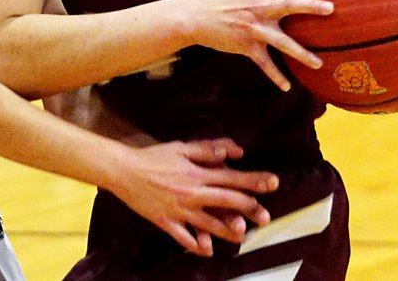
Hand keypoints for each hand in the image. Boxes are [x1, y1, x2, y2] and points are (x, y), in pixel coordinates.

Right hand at [112, 138, 276, 256]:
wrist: (124, 171)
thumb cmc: (155, 157)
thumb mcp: (182, 147)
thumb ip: (208, 150)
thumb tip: (233, 153)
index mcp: (196, 173)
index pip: (231, 177)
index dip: (253, 180)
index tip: (272, 182)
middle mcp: (191, 194)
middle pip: (225, 201)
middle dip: (248, 208)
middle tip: (265, 216)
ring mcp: (179, 211)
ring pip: (208, 224)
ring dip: (227, 230)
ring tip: (242, 234)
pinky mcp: (166, 223)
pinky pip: (183, 238)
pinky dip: (196, 244)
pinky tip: (207, 250)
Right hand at [183, 0, 332, 91]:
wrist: (197, 17)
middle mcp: (260, 8)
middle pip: (289, 5)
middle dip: (310, 7)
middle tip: (331, 8)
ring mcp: (254, 28)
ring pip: (281, 42)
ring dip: (301, 53)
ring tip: (319, 64)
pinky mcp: (247, 46)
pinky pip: (264, 63)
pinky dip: (275, 76)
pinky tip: (287, 87)